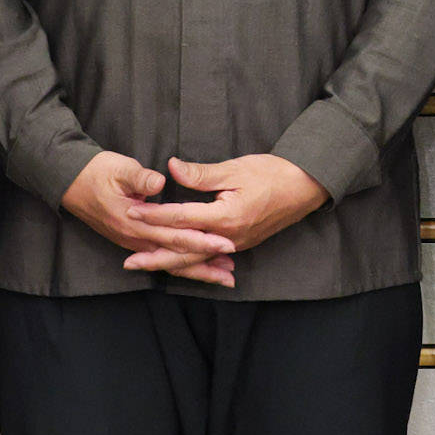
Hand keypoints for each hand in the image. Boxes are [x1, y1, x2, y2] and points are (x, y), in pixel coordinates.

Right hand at [60, 151, 236, 286]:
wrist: (69, 182)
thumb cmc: (97, 172)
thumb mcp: (119, 168)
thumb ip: (140, 177)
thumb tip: (159, 181)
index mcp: (135, 221)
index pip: (174, 235)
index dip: (201, 240)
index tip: (226, 243)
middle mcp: (134, 237)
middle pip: (176, 256)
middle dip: (205, 264)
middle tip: (232, 272)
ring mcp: (133, 242)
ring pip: (170, 263)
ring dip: (197, 271)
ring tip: (224, 278)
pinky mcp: (133, 241)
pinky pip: (161, 259)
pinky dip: (182, 266)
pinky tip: (199, 269)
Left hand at [126, 156, 329, 278]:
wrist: (307, 186)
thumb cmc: (273, 173)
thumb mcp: (236, 168)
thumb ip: (201, 174)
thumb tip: (171, 169)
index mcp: (225, 216)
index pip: (181, 219)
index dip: (154, 216)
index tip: (132, 213)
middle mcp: (229, 236)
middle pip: (184, 251)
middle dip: (155, 256)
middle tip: (128, 262)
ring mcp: (237, 243)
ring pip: (197, 259)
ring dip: (170, 263)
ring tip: (146, 265)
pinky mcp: (242, 243)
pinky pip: (210, 257)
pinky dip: (191, 262)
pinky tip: (179, 264)